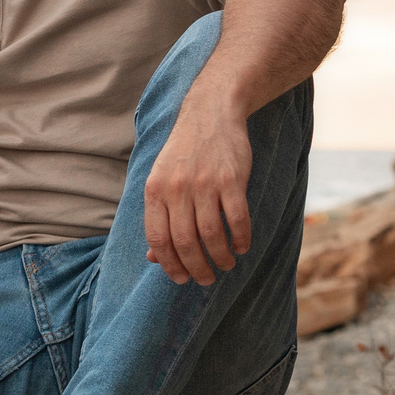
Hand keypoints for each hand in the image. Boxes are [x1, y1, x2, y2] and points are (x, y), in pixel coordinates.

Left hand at [142, 89, 252, 285]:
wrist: (210, 115)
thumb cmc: (183, 154)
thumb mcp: (161, 181)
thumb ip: (158, 217)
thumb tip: (153, 257)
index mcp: (154, 191)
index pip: (158, 239)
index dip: (169, 264)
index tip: (180, 279)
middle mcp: (176, 189)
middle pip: (184, 242)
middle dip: (196, 268)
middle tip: (205, 280)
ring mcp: (204, 184)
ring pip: (211, 235)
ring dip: (220, 257)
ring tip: (225, 265)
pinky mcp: (231, 179)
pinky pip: (236, 219)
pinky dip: (240, 238)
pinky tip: (241, 247)